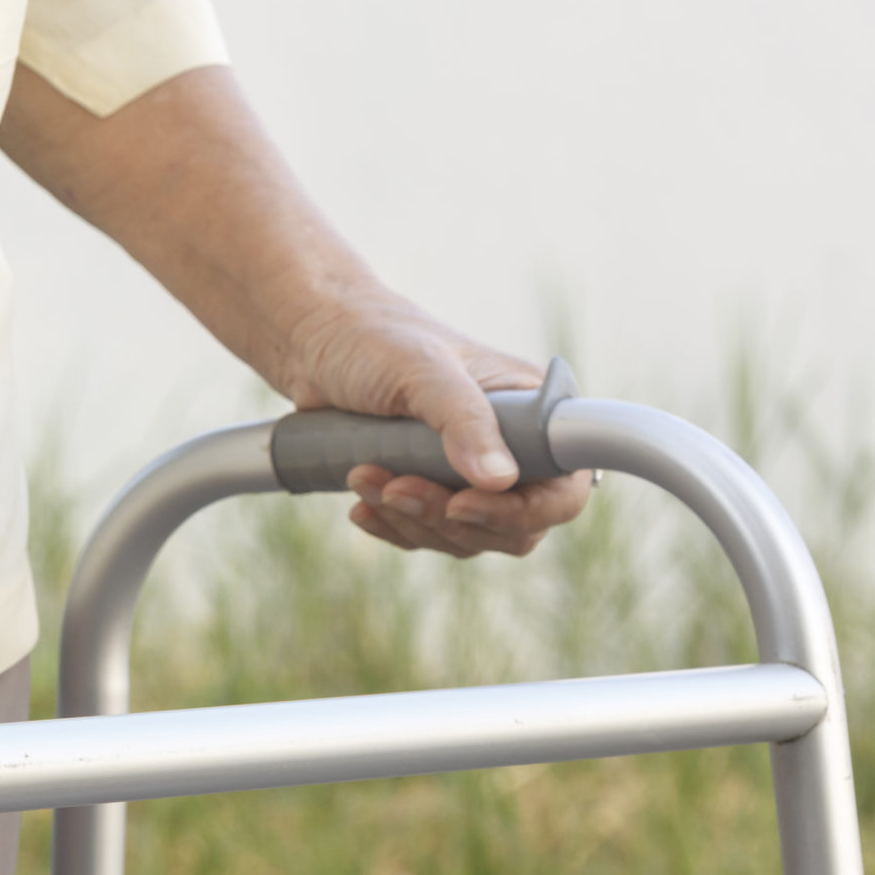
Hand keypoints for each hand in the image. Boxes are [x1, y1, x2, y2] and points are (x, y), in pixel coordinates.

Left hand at [272, 284, 592, 557]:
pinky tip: (361, 504)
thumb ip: (463, 420)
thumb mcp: (421, 370)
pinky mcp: (429, 488)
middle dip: (448, 517)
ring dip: (411, 518)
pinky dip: (393, 525)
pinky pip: (427, 533)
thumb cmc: (374, 339)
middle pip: (513, 526)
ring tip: (362, 475)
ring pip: (465, 535)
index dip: (522, 512)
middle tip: (394, 486)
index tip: (460, 503)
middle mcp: (513, 447)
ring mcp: (470, 472)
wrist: (313, 339)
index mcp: (534, 410)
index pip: (561, 489)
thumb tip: (500, 480)